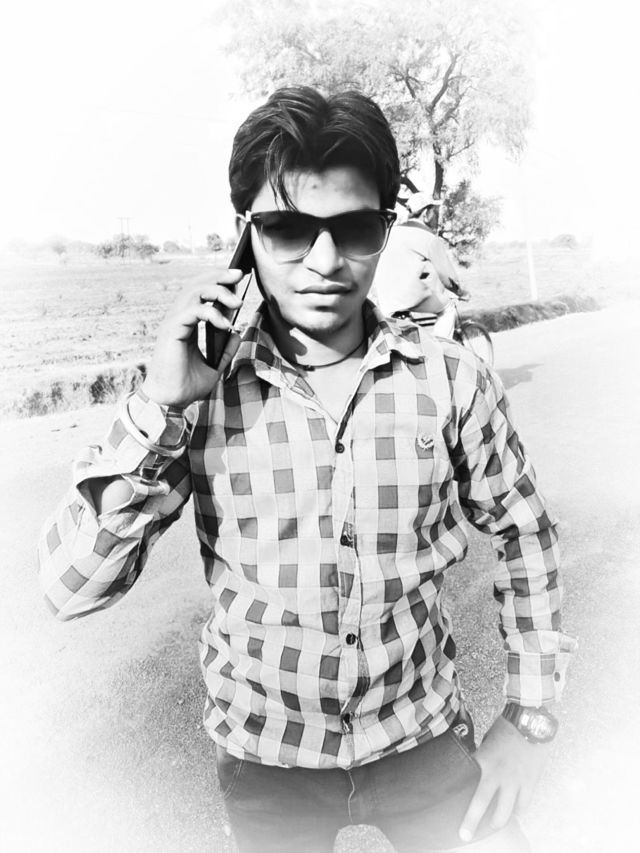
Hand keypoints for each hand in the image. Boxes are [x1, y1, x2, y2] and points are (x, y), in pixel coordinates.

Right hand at [142, 270, 243, 406]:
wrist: (171, 401)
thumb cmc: (187, 385)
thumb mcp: (215, 365)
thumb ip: (225, 348)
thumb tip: (238, 332)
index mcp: (186, 323)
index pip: (199, 292)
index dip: (217, 282)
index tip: (238, 279)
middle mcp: (178, 319)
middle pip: (196, 285)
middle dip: (218, 276)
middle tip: (239, 274)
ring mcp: (173, 323)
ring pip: (193, 292)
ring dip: (218, 291)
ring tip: (236, 302)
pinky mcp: (172, 331)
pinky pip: (192, 311)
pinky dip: (211, 313)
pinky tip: (224, 324)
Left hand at [459, 715, 550, 842]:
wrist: (531, 721)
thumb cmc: (506, 727)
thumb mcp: (486, 740)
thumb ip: (482, 757)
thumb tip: (476, 769)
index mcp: (483, 761)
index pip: (467, 785)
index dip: (459, 801)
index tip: (451, 808)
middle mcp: (498, 774)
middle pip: (483, 805)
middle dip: (472, 823)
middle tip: (465, 834)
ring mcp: (515, 781)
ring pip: (506, 812)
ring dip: (497, 822)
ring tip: (492, 826)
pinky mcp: (530, 782)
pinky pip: (523, 805)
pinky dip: (517, 811)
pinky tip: (513, 813)